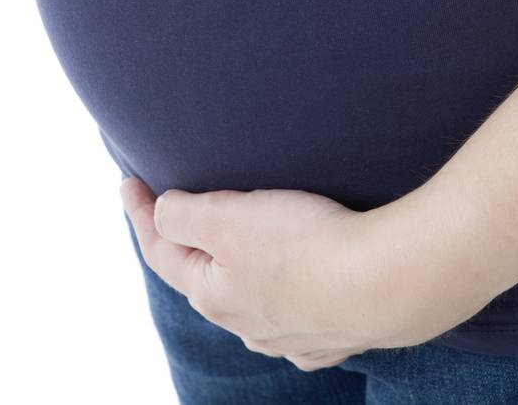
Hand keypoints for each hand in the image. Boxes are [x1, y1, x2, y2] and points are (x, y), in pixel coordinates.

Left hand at [119, 177, 517, 371]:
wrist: (390, 283)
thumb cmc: (308, 246)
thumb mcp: (228, 216)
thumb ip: (183, 213)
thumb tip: (163, 212)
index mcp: (213, 294)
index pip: (162, 250)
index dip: (140, 211)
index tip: (127, 180)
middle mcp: (247, 325)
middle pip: (207, 281)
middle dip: (192, 247)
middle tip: (184, 211)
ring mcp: (294, 336)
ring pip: (254, 306)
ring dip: (242, 278)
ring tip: (245, 253)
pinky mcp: (338, 335)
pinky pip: (302, 323)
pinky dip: (292, 307)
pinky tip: (300, 302)